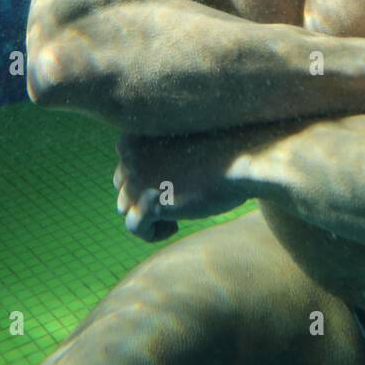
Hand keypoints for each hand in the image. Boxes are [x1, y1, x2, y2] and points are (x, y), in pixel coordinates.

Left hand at [113, 132, 250, 242]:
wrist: (242, 162)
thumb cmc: (221, 153)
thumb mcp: (180, 143)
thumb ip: (156, 157)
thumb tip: (136, 192)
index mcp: (135, 133)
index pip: (125, 167)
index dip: (147, 182)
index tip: (174, 184)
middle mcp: (128, 153)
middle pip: (123, 189)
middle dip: (146, 199)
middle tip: (178, 200)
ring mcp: (135, 178)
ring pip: (126, 208)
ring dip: (150, 215)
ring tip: (178, 213)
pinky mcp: (147, 202)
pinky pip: (135, 226)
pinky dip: (152, 232)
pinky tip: (175, 225)